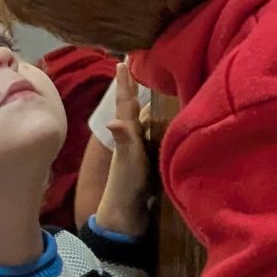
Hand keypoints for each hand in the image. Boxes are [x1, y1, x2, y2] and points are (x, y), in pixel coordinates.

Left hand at [93, 61, 152, 237]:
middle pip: (133, 106)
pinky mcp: (149, 159)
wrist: (127, 216)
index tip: (123, 59)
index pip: (126, 102)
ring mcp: (140, 148)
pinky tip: (164, 120)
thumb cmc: (128, 186)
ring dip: (146, 102)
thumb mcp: (127, 162)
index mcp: (128, 133)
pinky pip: (154, 132)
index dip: (126, 83)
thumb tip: (113, 119)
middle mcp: (133, 137)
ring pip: (143, 118)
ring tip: (153, 86)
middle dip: (135, 86)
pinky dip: (157, 121)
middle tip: (139, 63)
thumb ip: (124, 140)